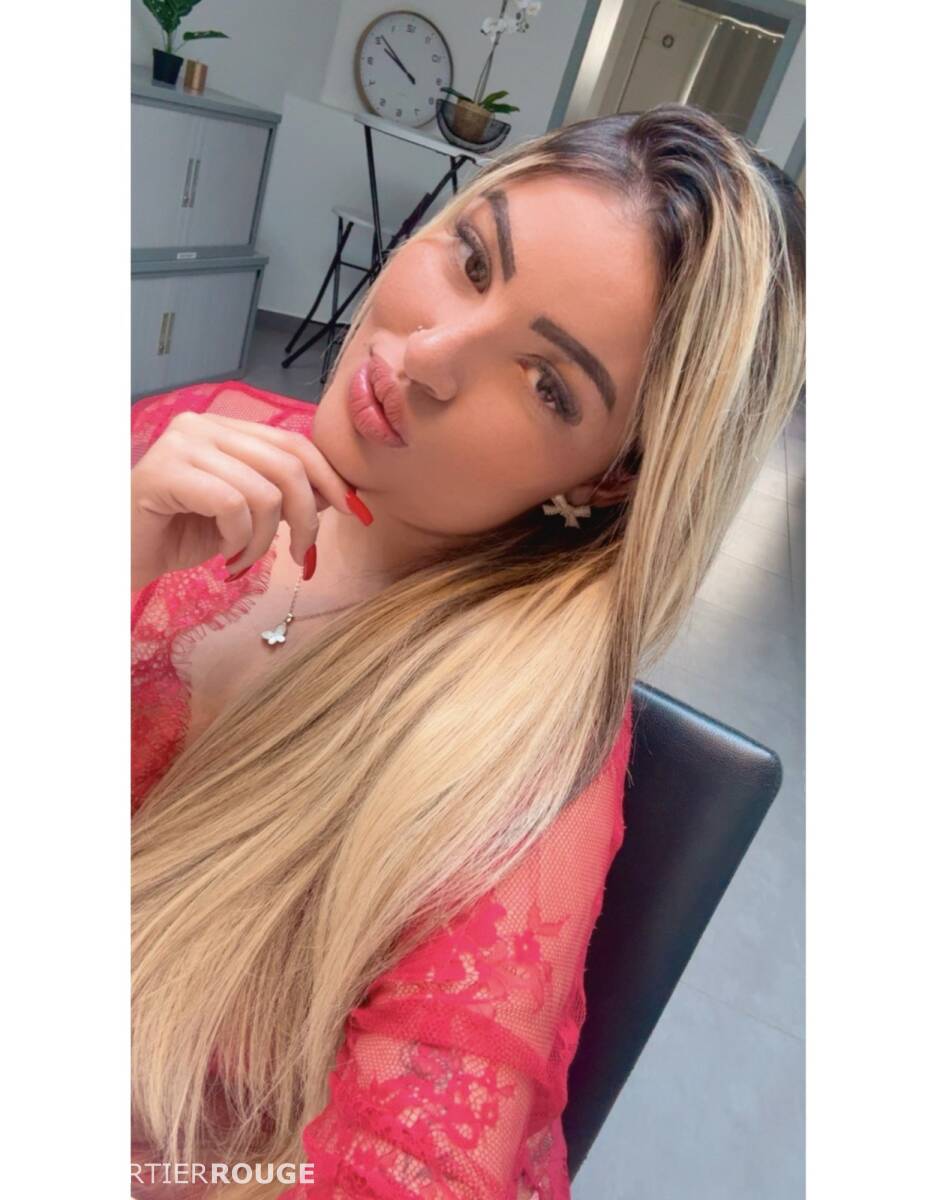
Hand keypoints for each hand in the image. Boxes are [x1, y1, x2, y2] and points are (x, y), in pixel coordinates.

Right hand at [131, 410, 366, 590]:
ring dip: (263, 540)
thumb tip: (337, 496)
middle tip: (300, 555)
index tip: (354, 512)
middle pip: (288, 465)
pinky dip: (237, 540)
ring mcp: (182, 444)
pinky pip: (232, 505)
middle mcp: (204, 425)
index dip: (331, 478)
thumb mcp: (246, 514)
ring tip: (242, 558)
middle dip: (307, 518)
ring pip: (264, 491)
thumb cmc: (181, 534)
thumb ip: (283, 496)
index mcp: (228, 428)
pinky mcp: (164, 471)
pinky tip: (221, 553)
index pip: (296, 443)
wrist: (121, 555)